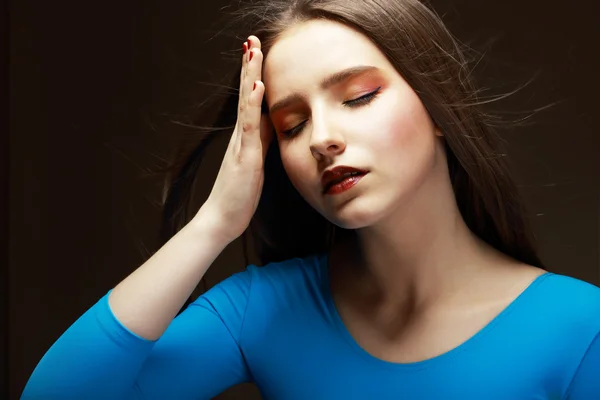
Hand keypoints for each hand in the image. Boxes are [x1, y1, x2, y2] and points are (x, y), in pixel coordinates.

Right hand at [198, 35, 273, 242]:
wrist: (221, 219)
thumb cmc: (238, 195)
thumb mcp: (255, 163)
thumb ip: (260, 142)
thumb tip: (270, 124)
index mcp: (245, 137)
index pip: (251, 100)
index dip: (253, 75)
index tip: (256, 52)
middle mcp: (240, 136)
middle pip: (246, 94)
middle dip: (249, 66)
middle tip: (250, 40)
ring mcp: (241, 145)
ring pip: (246, 104)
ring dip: (250, 76)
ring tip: (252, 50)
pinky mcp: (245, 157)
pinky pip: (249, 127)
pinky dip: (252, 105)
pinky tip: (256, 86)